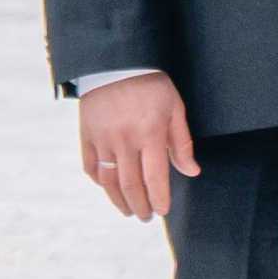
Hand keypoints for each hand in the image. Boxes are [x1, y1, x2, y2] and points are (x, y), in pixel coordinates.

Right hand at [77, 71, 198, 219]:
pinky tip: (109, 189)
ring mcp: (102, 139)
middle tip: (147, 216)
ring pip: (109, 182)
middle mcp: (125, 140)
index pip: (155, 179)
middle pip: (131, 186)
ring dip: (119, 201)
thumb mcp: (174, 107)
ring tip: (129, 211)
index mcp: (150, 133)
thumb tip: (191, 171)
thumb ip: (182, 142)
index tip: (163, 210)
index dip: (159, 199)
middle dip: (141, 207)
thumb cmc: (151, 84)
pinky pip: (90, 167)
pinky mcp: (86, 135)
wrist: (116, 61)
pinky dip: (100, 182)